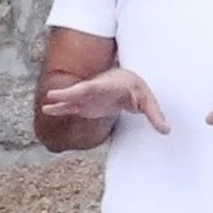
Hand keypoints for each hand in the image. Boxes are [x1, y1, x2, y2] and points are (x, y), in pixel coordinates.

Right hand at [39, 67, 171, 134]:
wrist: (126, 81)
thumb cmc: (136, 88)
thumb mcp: (147, 100)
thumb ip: (154, 115)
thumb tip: (166, 131)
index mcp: (108, 85)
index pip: (96, 86)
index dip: (86, 88)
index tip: (78, 90)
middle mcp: (94, 89)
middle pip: (79, 91)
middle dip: (67, 93)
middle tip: (52, 95)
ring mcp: (88, 96)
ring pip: (72, 99)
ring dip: (60, 102)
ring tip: (46, 105)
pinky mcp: (85, 104)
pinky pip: (70, 106)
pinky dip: (60, 108)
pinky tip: (49, 110)